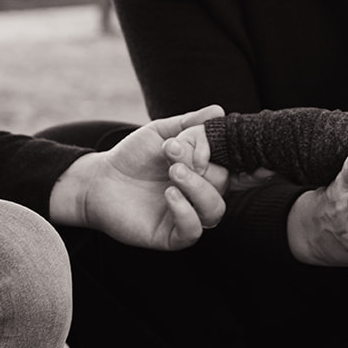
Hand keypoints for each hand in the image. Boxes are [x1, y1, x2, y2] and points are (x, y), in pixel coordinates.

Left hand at [50, 105, 226, 250]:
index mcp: (204, 170)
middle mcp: (201, 194)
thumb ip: (189, 124)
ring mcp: (188, 216)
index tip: (239, 153)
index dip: (247, 165)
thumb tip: (217, 111)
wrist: (100, 179)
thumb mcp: (161, 134)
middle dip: (201, 163)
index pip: (236, 169)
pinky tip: (169, 194)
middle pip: (223, 182)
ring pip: (214, 209)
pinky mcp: (171, 236)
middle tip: (172, 151)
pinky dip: (186, 211)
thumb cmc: (132, 157)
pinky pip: (192, 230)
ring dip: (198, 187)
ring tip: (173, 172)